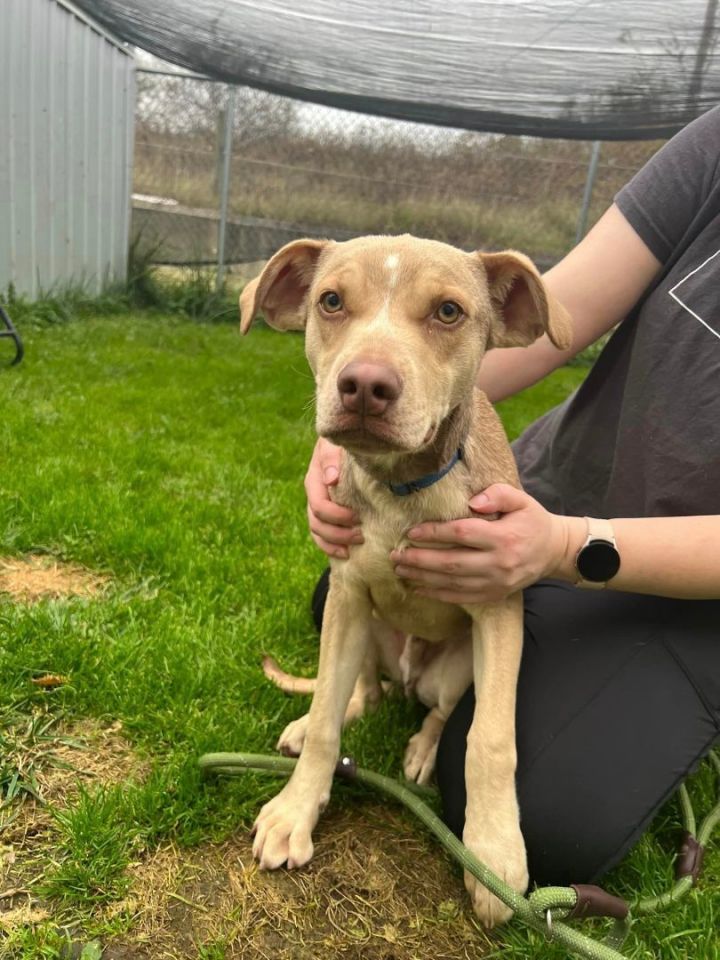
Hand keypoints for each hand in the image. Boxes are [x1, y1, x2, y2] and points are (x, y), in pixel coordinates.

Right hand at [305, 437, 363, 558]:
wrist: (349, 440)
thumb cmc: (344, 442)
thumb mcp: (335, 444)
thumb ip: (331, 457)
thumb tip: (331, 479)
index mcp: (315, 479)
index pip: (319, 504)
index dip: (336, 515)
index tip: (357, 517)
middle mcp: (314, 494)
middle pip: (317, 522)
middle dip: (338, 532)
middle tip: (361, 536)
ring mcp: (318, 506)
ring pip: (317, 531)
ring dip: (334, 542)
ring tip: (352, 548)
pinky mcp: (326, 514)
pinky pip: (321, 536)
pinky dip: (330, 547)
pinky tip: (345, 554)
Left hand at [391, 484, 576, 603]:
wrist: (554, 551)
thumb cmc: (532, 521)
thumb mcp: (521, 500)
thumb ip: (498, 495)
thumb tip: (473, 501)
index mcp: (503, 537)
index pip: (462, 534)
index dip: (435, 532)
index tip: (412, 532)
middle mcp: (498, 563)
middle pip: (451, 562)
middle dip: (420, 559)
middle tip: (395, 554)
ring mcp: (495, 583)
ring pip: (452, 582)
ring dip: (422, 577)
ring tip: (400, 569)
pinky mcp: (494, 595)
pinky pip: (461, 598)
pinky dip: (437, 594)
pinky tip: (418, 588)